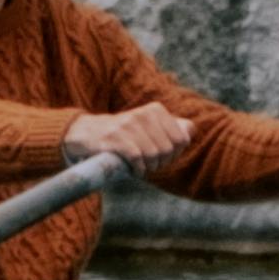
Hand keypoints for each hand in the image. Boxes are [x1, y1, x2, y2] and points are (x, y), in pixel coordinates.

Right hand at [64, 98, 196, 170]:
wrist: (87, 133)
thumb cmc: (124, 134)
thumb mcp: (148, 125)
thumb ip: (172, 127)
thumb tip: (191, 131)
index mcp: (155, 109)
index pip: (181, 140)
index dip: (173, 154)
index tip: (161, 156)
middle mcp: (143, 114)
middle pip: (167, 150)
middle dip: (161, 162)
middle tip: (149, 163)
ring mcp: (127, 125)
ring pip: (153, 155)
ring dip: (148, 168)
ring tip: (141, 166)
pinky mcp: (114, 139)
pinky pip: (137, 159)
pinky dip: (138, 169)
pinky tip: (133, 169)